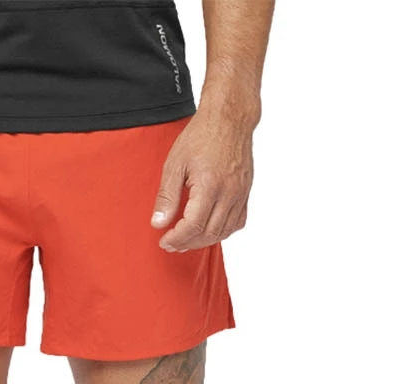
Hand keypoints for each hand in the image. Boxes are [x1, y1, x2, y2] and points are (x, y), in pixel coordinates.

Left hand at [151, 112, 254, 252]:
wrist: (229, 118)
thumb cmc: (201, 136)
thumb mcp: (174, 165)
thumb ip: (166, 197)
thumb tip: (158, 223)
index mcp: (209, 185)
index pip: (193, 225)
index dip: (177, 238)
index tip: (165, 241)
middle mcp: (229, 192)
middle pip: (209, 233)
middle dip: (188, 243)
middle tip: (172, 244)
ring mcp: (240, 193)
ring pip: (224, 231)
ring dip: (204, 241)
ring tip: (187, 240)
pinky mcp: (246, 192)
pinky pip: (238, 222)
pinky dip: (222, 232)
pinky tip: (208, 230)